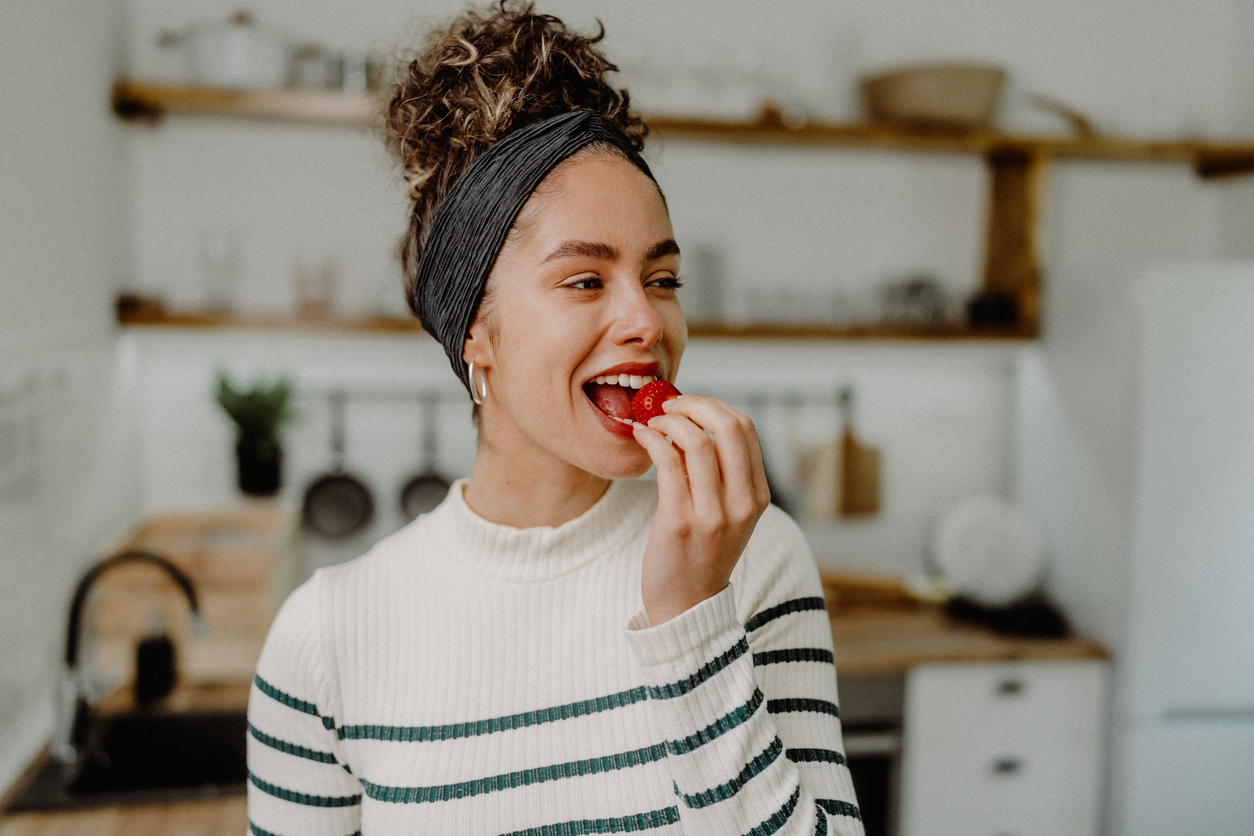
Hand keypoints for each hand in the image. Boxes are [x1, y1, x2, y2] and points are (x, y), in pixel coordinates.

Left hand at [631, 396, 771, 624]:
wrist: (687, 608)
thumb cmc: (701, 555)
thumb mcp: (729, 516)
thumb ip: (724, 477)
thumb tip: (696, 423)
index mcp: (758, 498)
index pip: (746, 429)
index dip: (714, 406)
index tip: (689, 405)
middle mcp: (742, 505)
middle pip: (729, 427)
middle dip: (696, 404)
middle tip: (669, 404)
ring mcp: (713, 515)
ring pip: (697, 441)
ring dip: (670, 419)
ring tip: (652, 420)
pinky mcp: (679, 522)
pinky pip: (668, 462)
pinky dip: (652, 439)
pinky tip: (641, 436)